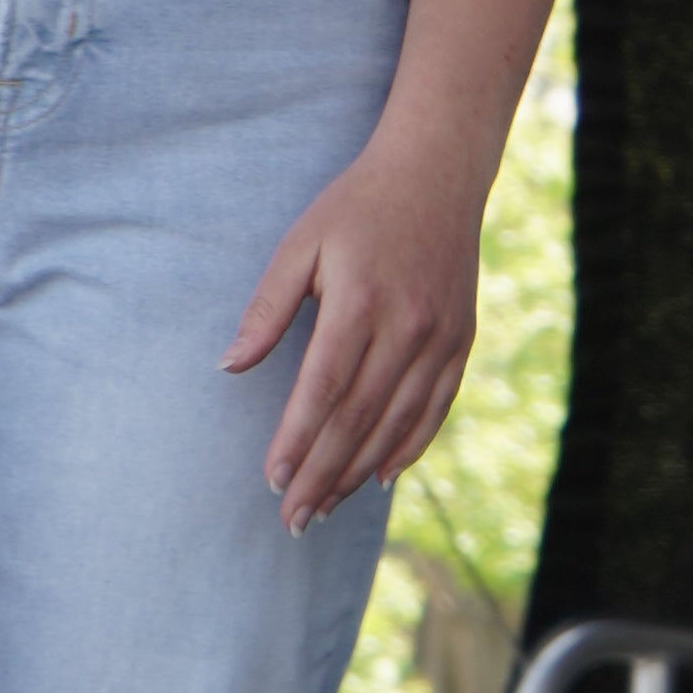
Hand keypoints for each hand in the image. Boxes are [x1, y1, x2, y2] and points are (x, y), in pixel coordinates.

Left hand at [224, 124, 485, 530]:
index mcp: (360, 301)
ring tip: (325, 507)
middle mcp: (407, 326)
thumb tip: (230, 367)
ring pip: (397, 423)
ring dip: (359, 472)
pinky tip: (381, 478)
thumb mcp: (302, 243)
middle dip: (322, 474)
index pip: (324, 389)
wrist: (437, 172)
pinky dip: (409, 448)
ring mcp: (441, 337)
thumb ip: (267, 308)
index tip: (273, 480)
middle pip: (359, 418)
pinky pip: (435, 408)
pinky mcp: (462, 341)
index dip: (297, 440)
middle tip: (293, 520)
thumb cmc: (356, 206)